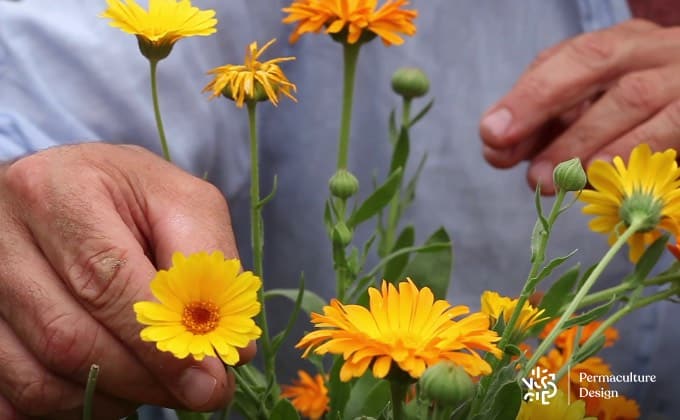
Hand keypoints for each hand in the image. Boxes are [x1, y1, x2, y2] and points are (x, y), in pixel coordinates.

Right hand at [0, 143, 253, 418]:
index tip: (210, 382)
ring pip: (35, 374)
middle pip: (68, 336)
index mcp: (60, 190)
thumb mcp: (182, 204)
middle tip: (194, 395)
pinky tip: (105, 389)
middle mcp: (2, 232)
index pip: (107, 282)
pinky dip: (63, 405)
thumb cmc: (131, 194)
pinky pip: (9, 391)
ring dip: (106, 398)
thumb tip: (238, 349)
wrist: (69, 186)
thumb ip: (210, 266)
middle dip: (142, 379)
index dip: (160, 345)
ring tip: (153, 387)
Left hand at [480, 19, 679, 192]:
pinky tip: (595, 174)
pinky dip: (627, 151)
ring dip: (577, 141)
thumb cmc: (647, 120)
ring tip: (543, 179)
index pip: (566, 58)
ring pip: (630, 97)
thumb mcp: (595, 112)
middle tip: (500, 144)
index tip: (490, 133)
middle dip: (538, 101)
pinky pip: (668, 128)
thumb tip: (494, 148)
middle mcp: (653, 51)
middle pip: (592, 59)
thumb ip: (547, 125)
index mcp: (622, 45)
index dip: (524, 95)